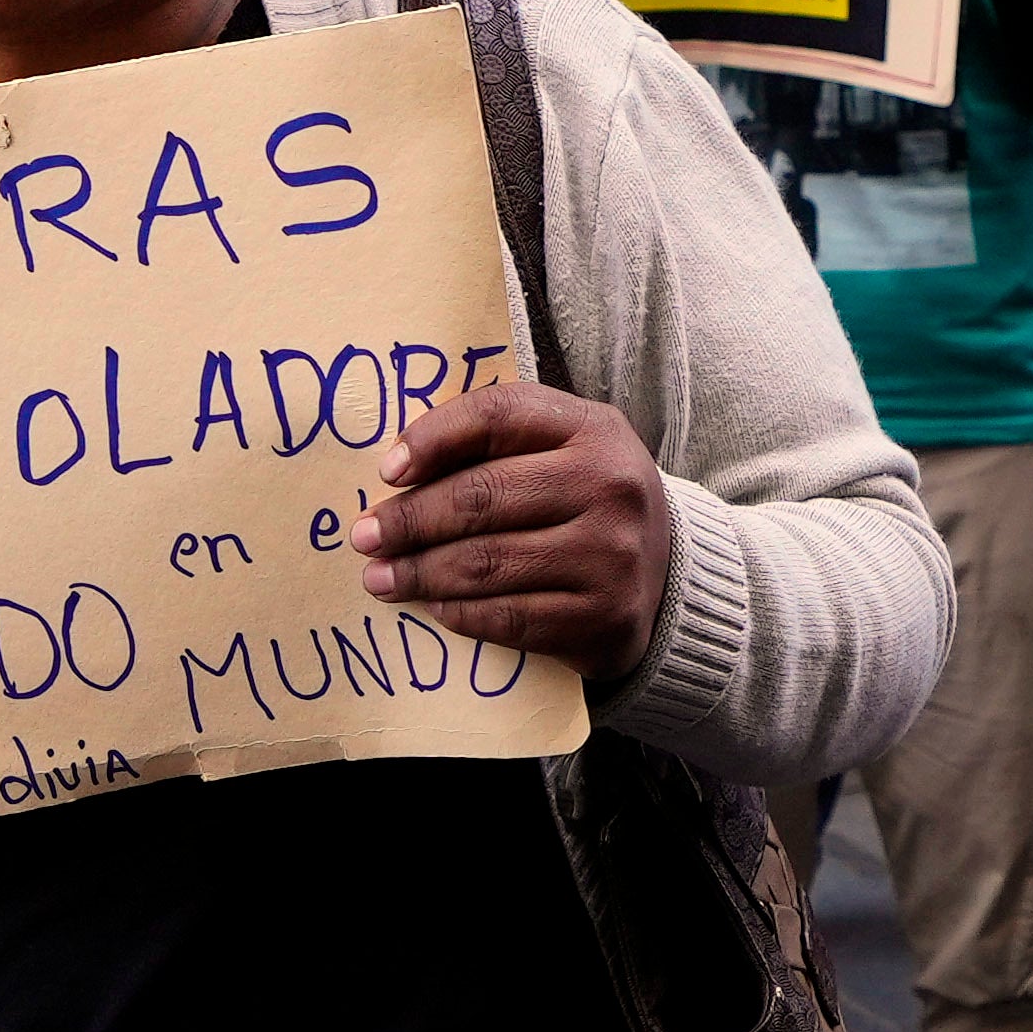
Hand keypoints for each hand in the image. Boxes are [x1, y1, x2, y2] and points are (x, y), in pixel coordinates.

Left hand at [359, 378, 672, 670]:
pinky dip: (458, 613)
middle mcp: (609, 486)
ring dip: (419, 573)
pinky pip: (508, 617)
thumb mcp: (564, 449)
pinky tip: (432, 606)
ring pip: (486, 563)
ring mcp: (610, 555)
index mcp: (593, 429)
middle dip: (410, 520)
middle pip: (482, 496)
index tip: (387, 470)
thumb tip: (398, 468)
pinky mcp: (602, 617)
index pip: (498, 415)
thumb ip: (497, 442)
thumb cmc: (589, 503)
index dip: (433, 437)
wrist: (667, 580)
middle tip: (365, 537)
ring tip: (380, 578)